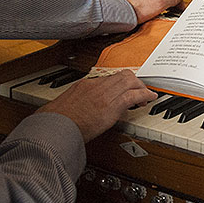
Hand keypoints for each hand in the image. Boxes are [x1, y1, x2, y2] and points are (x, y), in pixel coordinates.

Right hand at [38, 70, 156, 142]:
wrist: (54, 127)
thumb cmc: (54, 122)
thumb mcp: (61, 107)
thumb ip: (73, 104)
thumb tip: (75, 111)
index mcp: (83, 85)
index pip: (107, 78)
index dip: (119, 84)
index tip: (124, 89)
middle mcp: (95, 85)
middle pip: (121, 75)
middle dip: (134, 81)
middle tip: (139, 90)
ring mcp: (104, 94)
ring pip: (130, 80)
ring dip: (141, 87)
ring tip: (146, 95)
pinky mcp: (112, 105)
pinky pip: (133, 94)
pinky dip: (145, 94)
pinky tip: (150, 98)